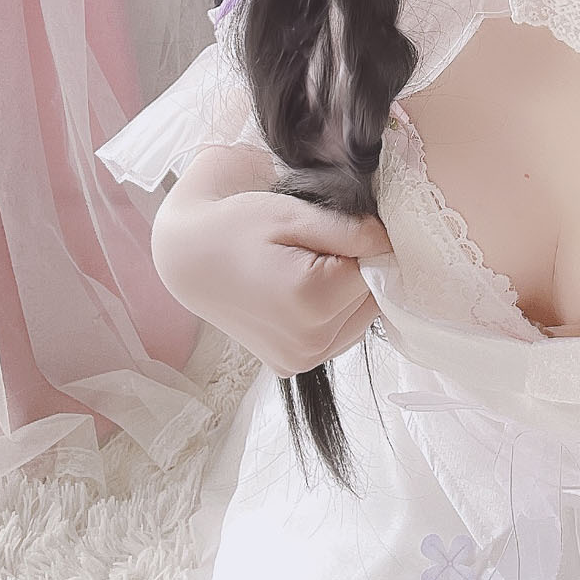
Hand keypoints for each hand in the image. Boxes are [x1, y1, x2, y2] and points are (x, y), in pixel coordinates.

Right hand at [151, 185, 392, 377]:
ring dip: (350, 292)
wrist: (187, 256)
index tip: (335, 227)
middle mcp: (308, 344)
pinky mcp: (291, 366)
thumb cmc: (236, 224)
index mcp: (311, 303)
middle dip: (359, 268)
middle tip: (316, 244)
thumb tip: (392, 244)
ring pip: (361, 319)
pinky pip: (339, 335)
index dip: (365, 243)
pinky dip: (334, 311)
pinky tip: (304, 290)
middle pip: (373, 299)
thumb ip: (351, 230)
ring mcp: (299, 361)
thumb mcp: (294, 214)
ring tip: (307, 266)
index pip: (379, 269)